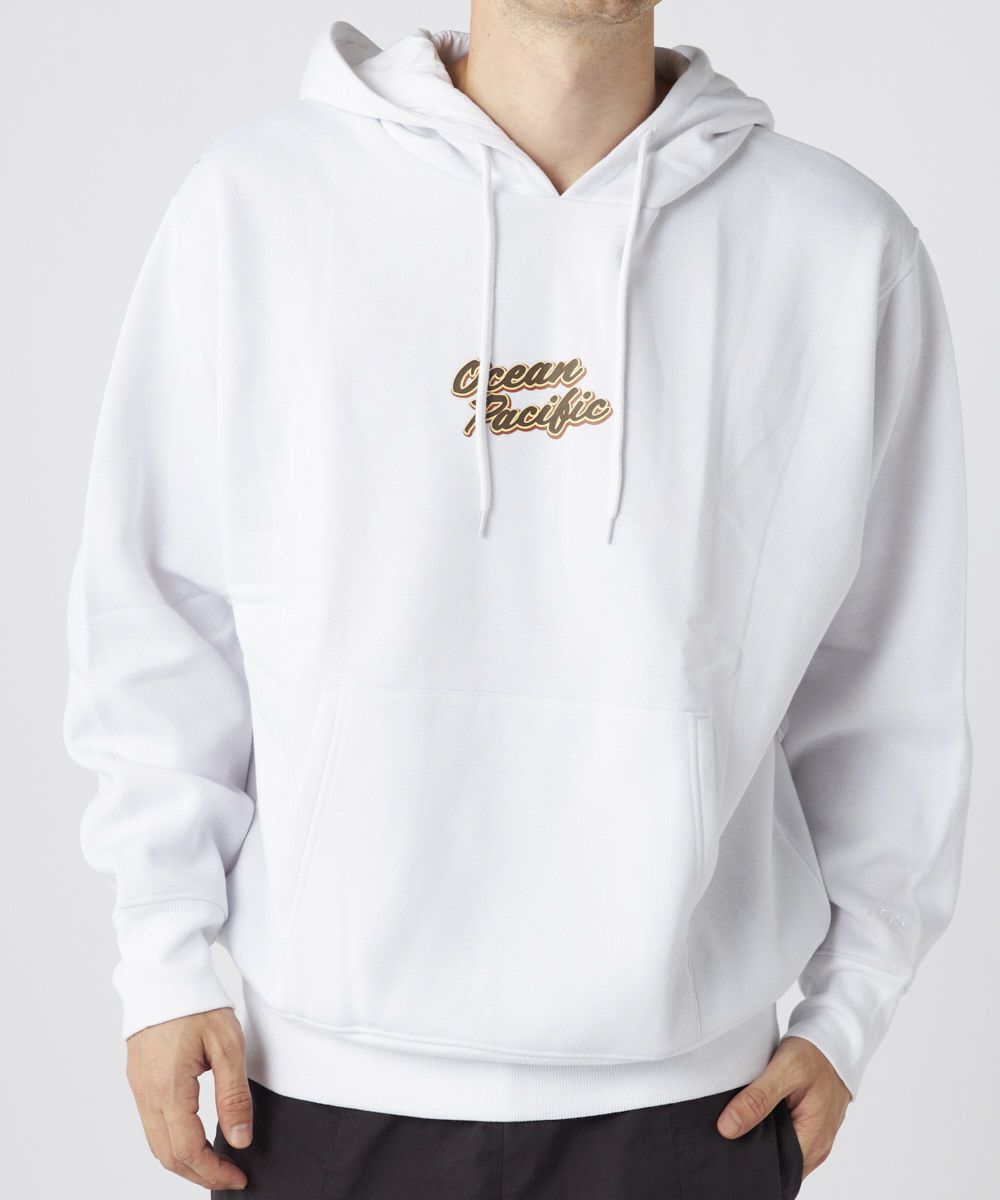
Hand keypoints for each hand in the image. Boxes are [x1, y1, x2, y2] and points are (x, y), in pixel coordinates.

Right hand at [125, 1006, 252, 1190]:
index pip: (187, 1150)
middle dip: (198, 1173)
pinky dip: (172, 1142)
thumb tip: (240, 1139)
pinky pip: (151, 1124)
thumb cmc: (197, 1004)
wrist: (165, 974)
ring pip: (156, 1143)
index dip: (213, 1171)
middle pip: (167, 1155)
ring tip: (215, 1163)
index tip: (238, 1176)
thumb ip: (233, 1095)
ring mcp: (139, 1088)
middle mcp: (147, 1094)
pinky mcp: (138, 1080)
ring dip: (184, 1161)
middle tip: (230, 1176)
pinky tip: (194, 1138)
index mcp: (168, 1088)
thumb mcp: (227, 1046)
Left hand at [716, 1035, 851, 1179]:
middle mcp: (817, 1146)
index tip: (728, 1147)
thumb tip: (728, 1127)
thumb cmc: (815, 1055)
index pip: (777, 1170)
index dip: (751, 1161)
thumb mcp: (784, 1070)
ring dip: (760, 1137)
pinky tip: (753, 1113)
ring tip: (736, 1120)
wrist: (833, 1041)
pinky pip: (785, 1136)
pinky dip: (768, 1127)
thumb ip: (757, 1100)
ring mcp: (814, 1137)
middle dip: (752, 1150)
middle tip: (726, 1131)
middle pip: (778, 1162)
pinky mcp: (808, 1126)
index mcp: (813, 1140)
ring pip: (780, 1149)